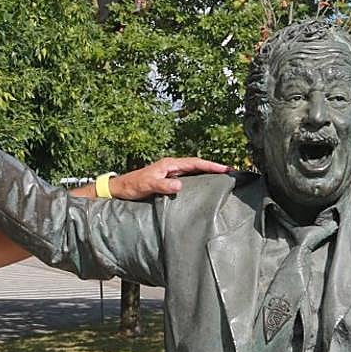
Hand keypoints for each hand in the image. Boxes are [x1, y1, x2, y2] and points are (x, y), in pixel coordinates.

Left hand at [108, 157, 232, 199]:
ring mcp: (170, 172)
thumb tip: (180, 185)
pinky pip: (188, 177)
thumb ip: (163, 185)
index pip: (195, 162)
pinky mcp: (168, 179)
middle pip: (197, 164)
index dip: (211, 165)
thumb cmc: (133, 186)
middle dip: (213, 167)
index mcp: (169, 164)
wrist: (121, 189)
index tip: (225, 169)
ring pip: (193, 170)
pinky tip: (204, 185)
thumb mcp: (148, 185)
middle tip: (230, 172)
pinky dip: (198, 179)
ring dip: (207, 172)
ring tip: (222, 178)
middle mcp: (171, 166)